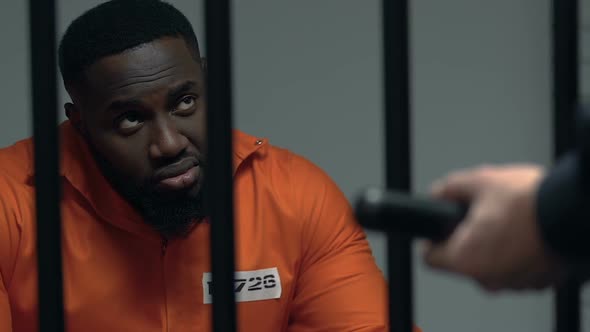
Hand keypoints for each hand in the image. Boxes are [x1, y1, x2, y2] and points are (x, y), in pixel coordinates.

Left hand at [423, 164, 565, 290]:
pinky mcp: (537, 282)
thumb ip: (449, 188)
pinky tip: (524, 232)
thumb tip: (439, 192)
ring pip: (491, 265)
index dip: (432, 239)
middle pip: (463, 260)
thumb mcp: (479, 182)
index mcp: (465, 259)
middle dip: (467, 238)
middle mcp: (488, 279)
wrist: (574, 212)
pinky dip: (516, 253)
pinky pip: (516, 268)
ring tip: (507, 220)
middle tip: (479, 216)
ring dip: (493, 246)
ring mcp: (515, 283)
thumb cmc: (530, 202)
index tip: (439, 229)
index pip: (430, 258)